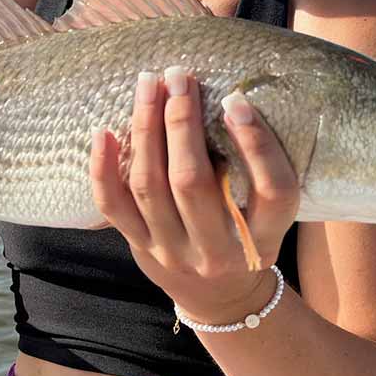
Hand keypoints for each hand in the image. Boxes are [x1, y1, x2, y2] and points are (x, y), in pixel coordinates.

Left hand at [90, 66, 298, 323]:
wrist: (221, 298)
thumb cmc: (248, 235)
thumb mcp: (269, 216)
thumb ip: (256, 170)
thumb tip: (230, 101)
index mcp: (264, 239)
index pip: (272, 192)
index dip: (257, 145)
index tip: (236, 100)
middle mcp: (217, 251)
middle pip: (193, 182)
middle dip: (182, 122)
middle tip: (179, 76)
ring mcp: (173, 252)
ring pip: (149, 186)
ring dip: (145, 129)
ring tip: (148, 85)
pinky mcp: (140, 248)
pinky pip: (113, 207)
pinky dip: (103, 170)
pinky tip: (103, 132)